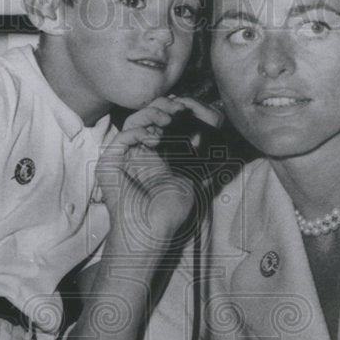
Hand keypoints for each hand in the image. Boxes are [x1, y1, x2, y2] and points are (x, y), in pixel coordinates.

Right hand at [97, 95, 219, 239]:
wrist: (150, 231)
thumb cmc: (169, 212)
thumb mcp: (195, 182)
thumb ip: (206, 164)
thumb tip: (229, 150)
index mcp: (155, 153)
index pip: (162, 121)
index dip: (174, 111)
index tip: (191, 109)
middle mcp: (138, 151)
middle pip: (146, 116)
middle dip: (164, 107)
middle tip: (180, 109)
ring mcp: (123, 156)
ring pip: (133, 122)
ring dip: (152, 115)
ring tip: (169, 119)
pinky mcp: (110, 163)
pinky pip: (122, 137)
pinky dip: (139, 132)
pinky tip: (155, 138)